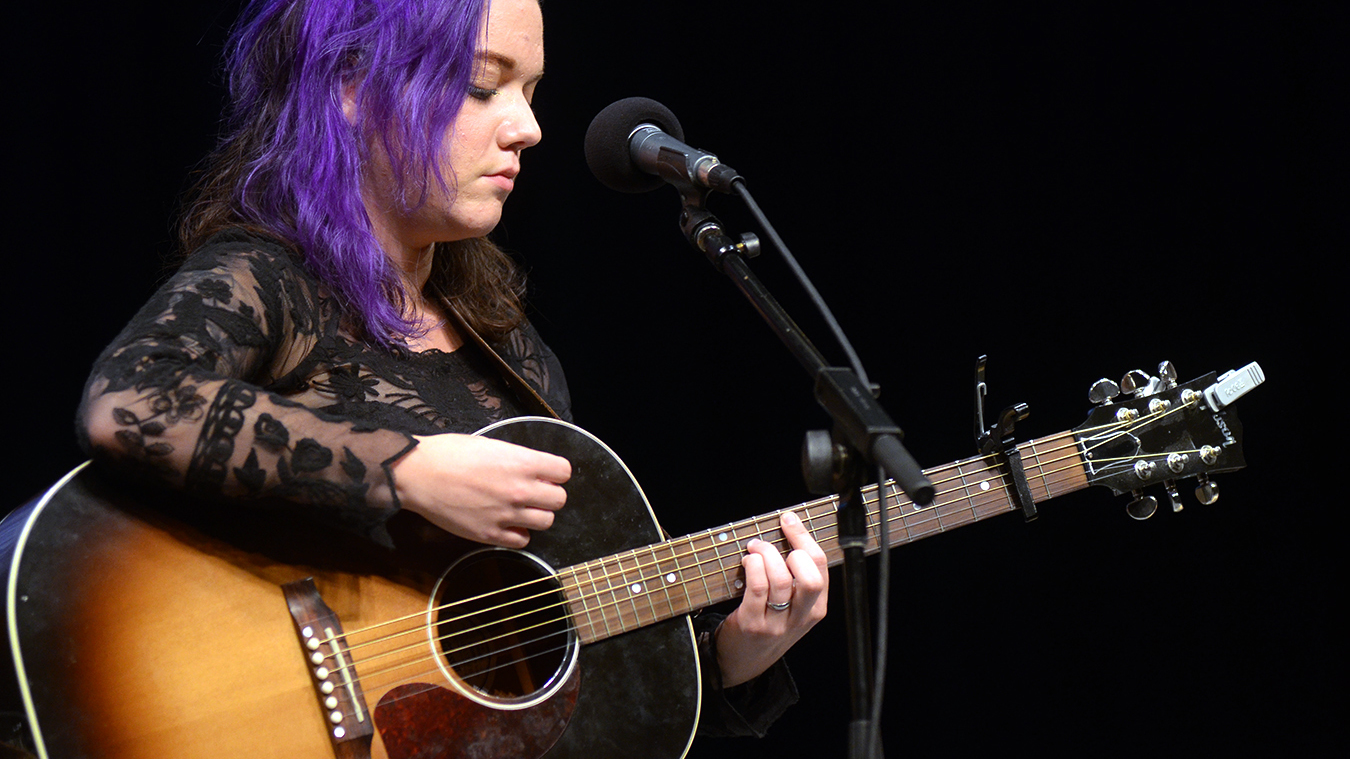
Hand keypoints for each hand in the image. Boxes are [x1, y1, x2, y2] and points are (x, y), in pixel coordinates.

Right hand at [392, 433, 570, 547]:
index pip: (563, 471)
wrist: (418, 474)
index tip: (547, 473)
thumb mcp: (492, 445)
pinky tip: (507, 523)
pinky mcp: (490, 534)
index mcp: (521, 463)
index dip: (555, 472)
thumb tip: (534, 468)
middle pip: (559, 499)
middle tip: (534, 491)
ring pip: (545, 521)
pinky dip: (518, 533)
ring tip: (520, 508)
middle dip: (549, 494)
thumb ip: (518, 459)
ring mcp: (506, 514)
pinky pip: (522, 540)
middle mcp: (520, 489)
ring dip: (536, 514)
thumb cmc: (449, 453)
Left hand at [715, 510, 827, 687]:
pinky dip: (753, 566)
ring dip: (765, 554)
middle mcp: (801, 618)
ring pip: (781, 580)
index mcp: (816, 609)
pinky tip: (747, 563)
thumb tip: (787, 532)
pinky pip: (757, 588)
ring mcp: (777, 623)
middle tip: (770, 543)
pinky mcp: (753, 625)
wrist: (742, 661)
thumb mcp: (792, 607)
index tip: (788, 519)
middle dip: (790, 549)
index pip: (820, 567)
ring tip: (754, 549)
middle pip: (810, 577)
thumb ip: (796, 578)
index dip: (803, 537)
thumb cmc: (768, 624)